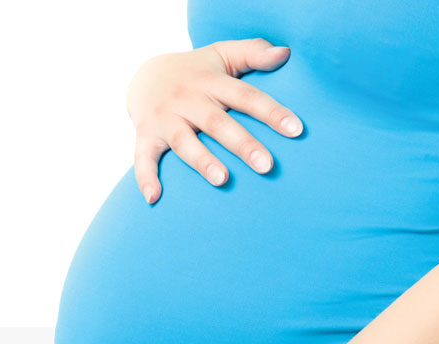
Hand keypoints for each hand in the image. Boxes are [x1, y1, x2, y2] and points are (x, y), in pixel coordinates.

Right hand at [127, 38, 303, 202]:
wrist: (144, 76)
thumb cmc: (196, 70)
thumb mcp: (222, 54)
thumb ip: (253, 51)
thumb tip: (285, 53)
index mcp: (211, 81)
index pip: (245, 96)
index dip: (270, 112)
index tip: (296, 129)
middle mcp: (187, 99)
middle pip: (217, 123)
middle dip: (242, 144)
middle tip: (267, 166)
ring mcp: (165, 118)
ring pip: (184, 142)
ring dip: (202, 161)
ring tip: (222, 180)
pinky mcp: (145, 135)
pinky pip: (143, 157)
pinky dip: (145, 177)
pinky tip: (154, 198)